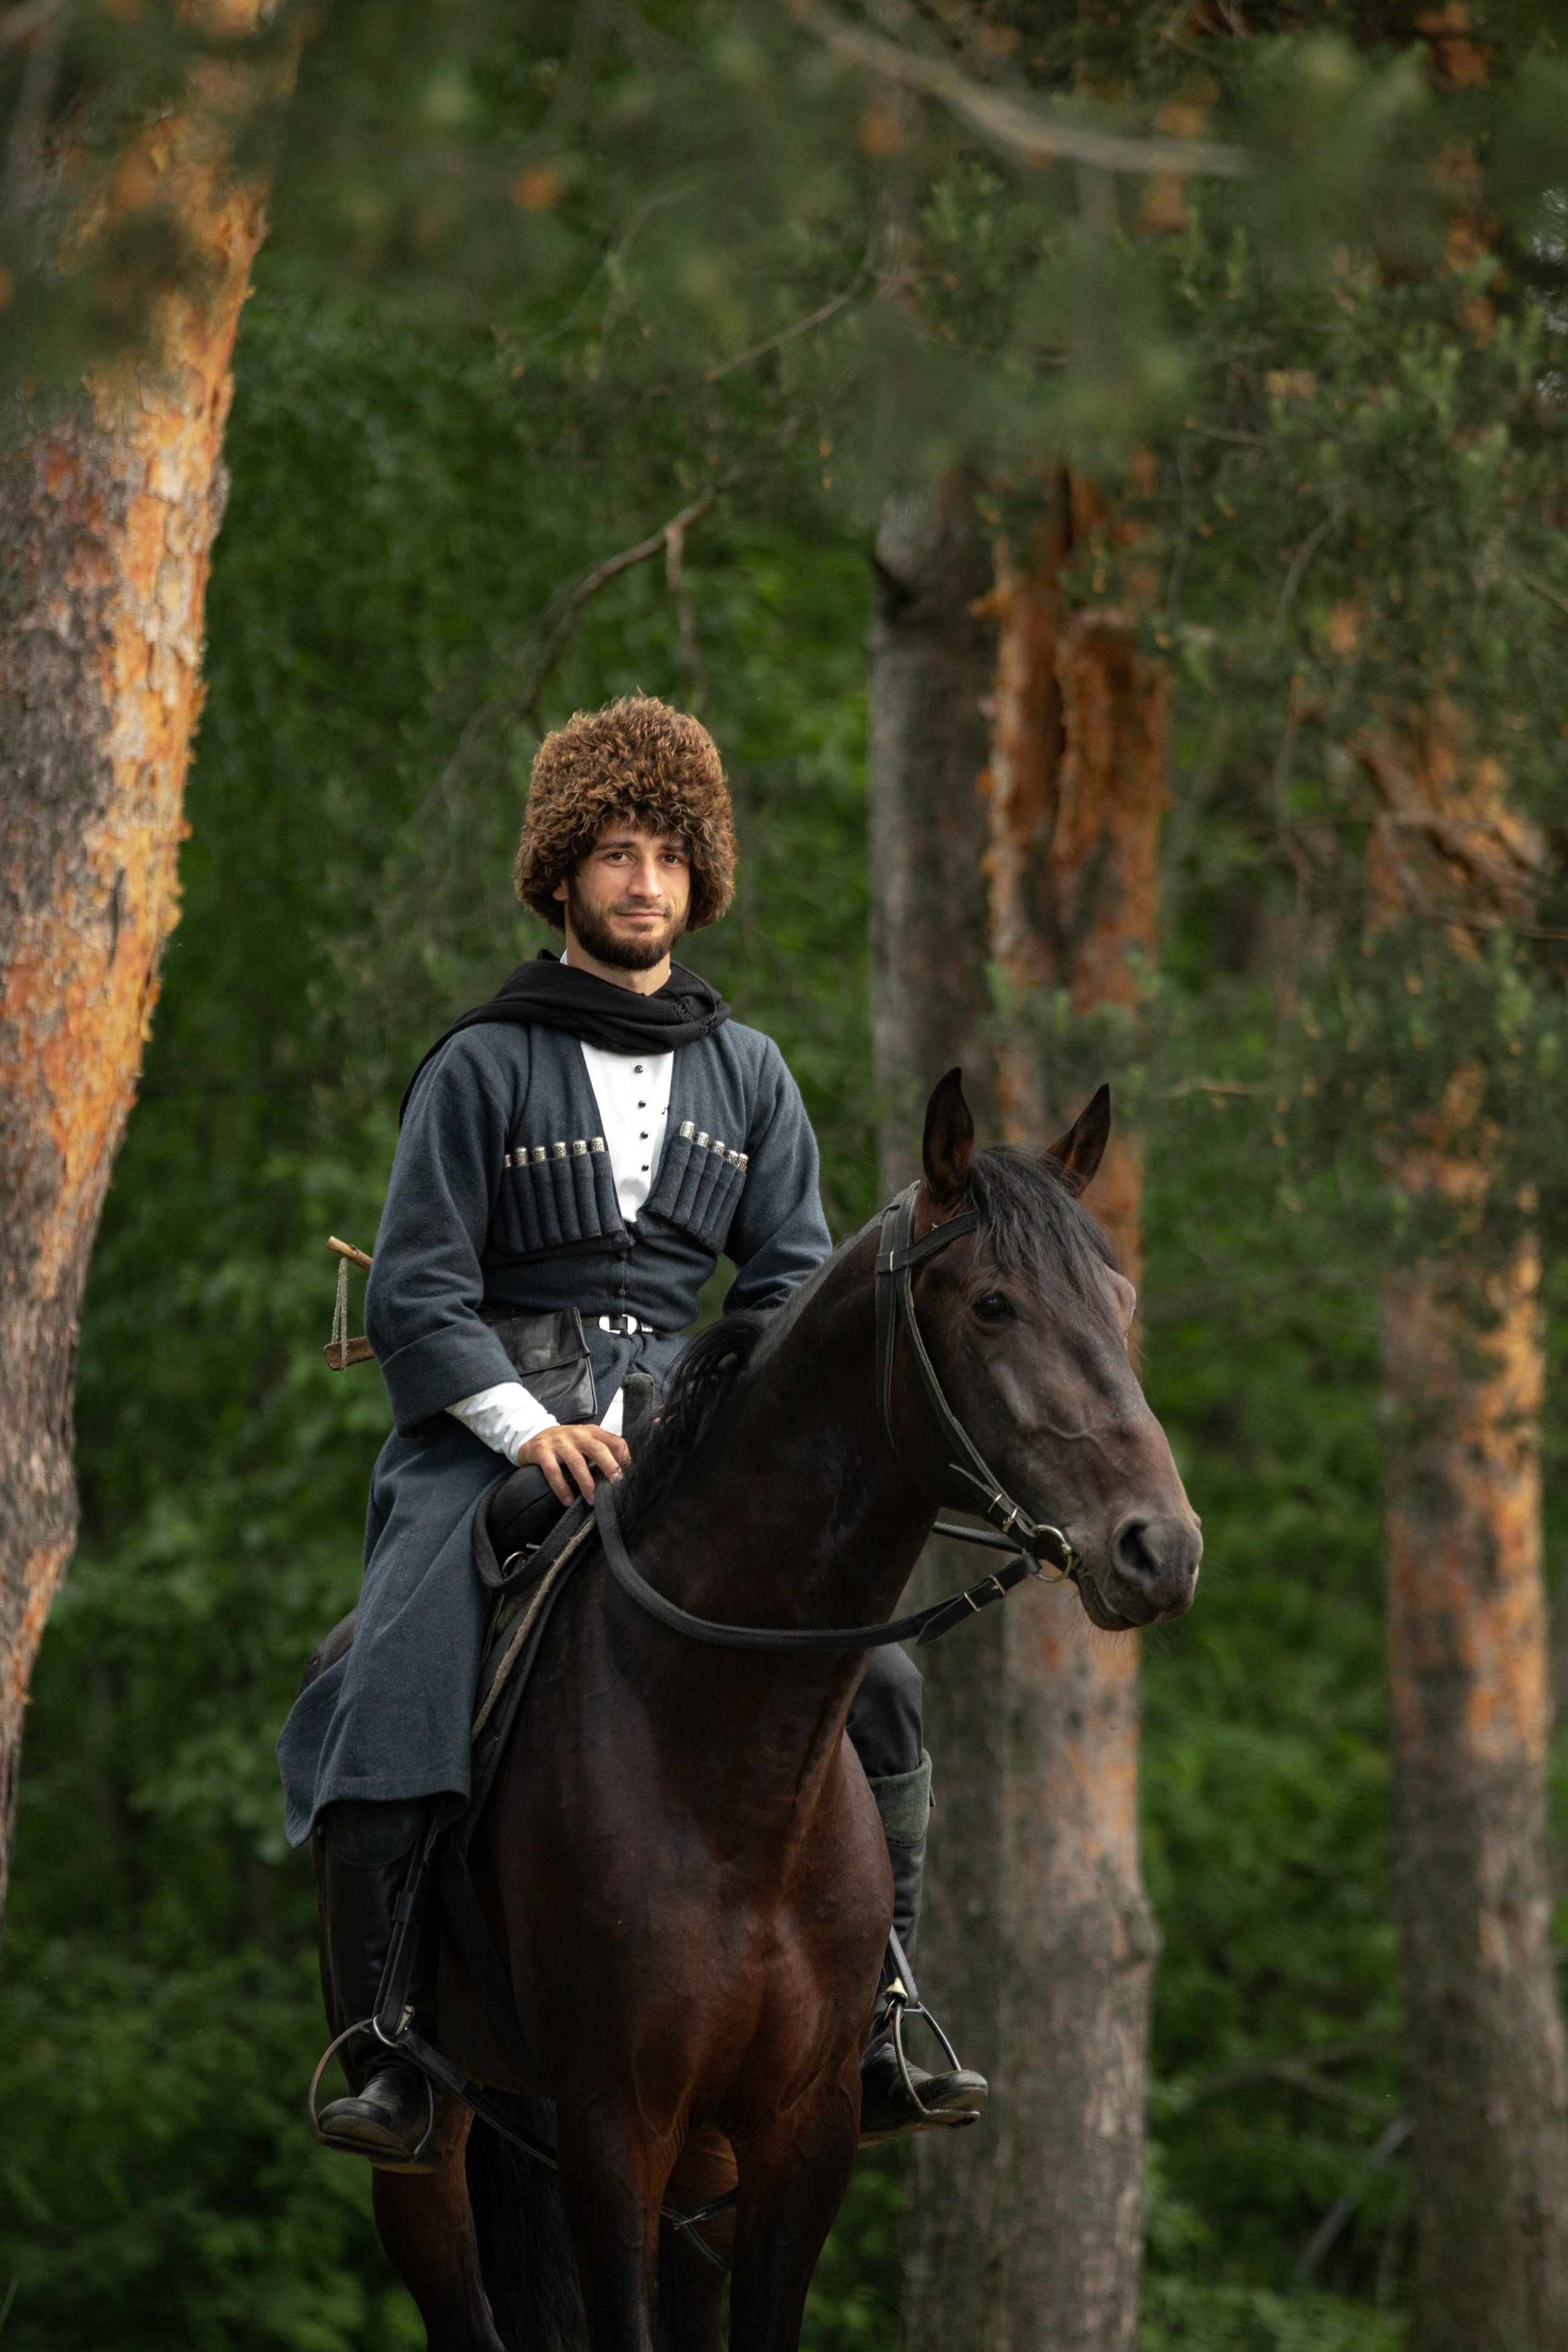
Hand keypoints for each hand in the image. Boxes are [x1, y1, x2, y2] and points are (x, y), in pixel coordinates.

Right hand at [516, 1421, 631, 1505]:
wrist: (533, 1436)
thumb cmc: (565, 1443)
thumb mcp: (585, 1441)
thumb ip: (602, 1451)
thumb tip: (623, 1473)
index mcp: (592, 1432)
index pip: (615, 1441)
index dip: (625, 1458)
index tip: (630, 1477)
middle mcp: (577, 1434)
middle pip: (598, 1449)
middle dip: (610, 1467)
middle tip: (616, 1485)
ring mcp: (559, 1442)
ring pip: (577, 1462)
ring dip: (586, 1483)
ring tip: (592, 1500)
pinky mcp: (542, 1451)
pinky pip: (553, 1471)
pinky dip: (561, 1487)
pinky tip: (567, 1500)